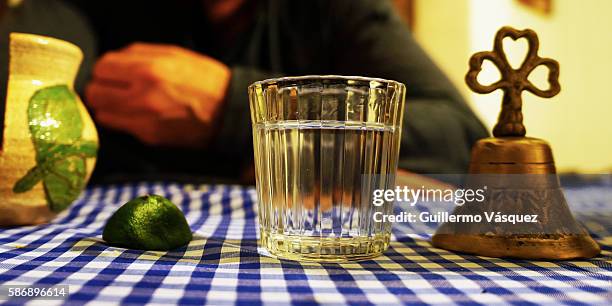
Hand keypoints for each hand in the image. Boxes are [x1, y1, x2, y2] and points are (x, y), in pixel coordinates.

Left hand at [85, 43, 230, 146]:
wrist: (228, 111)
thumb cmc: (204, 79)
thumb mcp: (174, 54)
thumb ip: (139, 55)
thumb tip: (112, 62)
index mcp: (148, 70)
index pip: (101, 69)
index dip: (105, 70)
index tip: (112, 73)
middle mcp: (142, 96)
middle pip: (94, 93)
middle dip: (101, 90)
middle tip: (114, 89)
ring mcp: (144, 120)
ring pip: (102, 114)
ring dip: (109, 107)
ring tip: (126, 103)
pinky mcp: (150, 137)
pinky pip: (121, 127)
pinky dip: (125, 121)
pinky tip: (140, 115)